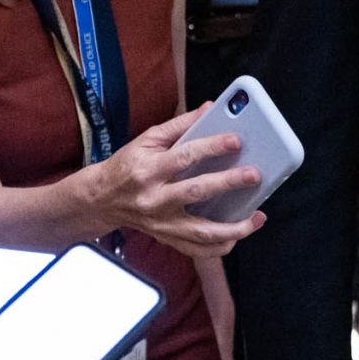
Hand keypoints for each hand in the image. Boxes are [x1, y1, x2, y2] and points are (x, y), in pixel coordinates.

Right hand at [83, 104, 265, 255]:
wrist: (100, 199)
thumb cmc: (127, 166)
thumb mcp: (146, 140)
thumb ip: (179, 126)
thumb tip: (209, 108)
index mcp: (148, 170)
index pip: (184, 156)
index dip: (211, 147)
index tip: (236, 141)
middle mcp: (154, 199)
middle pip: (196, 193)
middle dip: (228, 183)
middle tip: (254, 175)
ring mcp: (161, 223)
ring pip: (201, 232)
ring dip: (234, 228)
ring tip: (257, 217)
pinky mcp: (166, 238)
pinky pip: (197, 250)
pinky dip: (221, 246)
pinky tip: (238, 235)